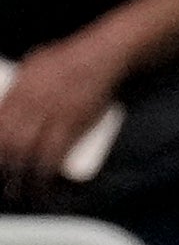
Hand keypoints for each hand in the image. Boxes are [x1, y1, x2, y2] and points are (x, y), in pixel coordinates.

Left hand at [0, 25, 122, 200]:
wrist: (104, 56)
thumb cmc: (71, 58)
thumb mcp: (34, 64)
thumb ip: (19, 84)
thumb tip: (6, 99)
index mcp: (17, 90)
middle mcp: (30, 104)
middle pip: (8, 142)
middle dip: (4, 164)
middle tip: (6, 181)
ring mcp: (52, 115)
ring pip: (26, 151)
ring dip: (20, 174)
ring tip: (18, 188)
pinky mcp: (73, 124)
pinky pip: (53, 154)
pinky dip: (45, 172)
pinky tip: (41, 183)